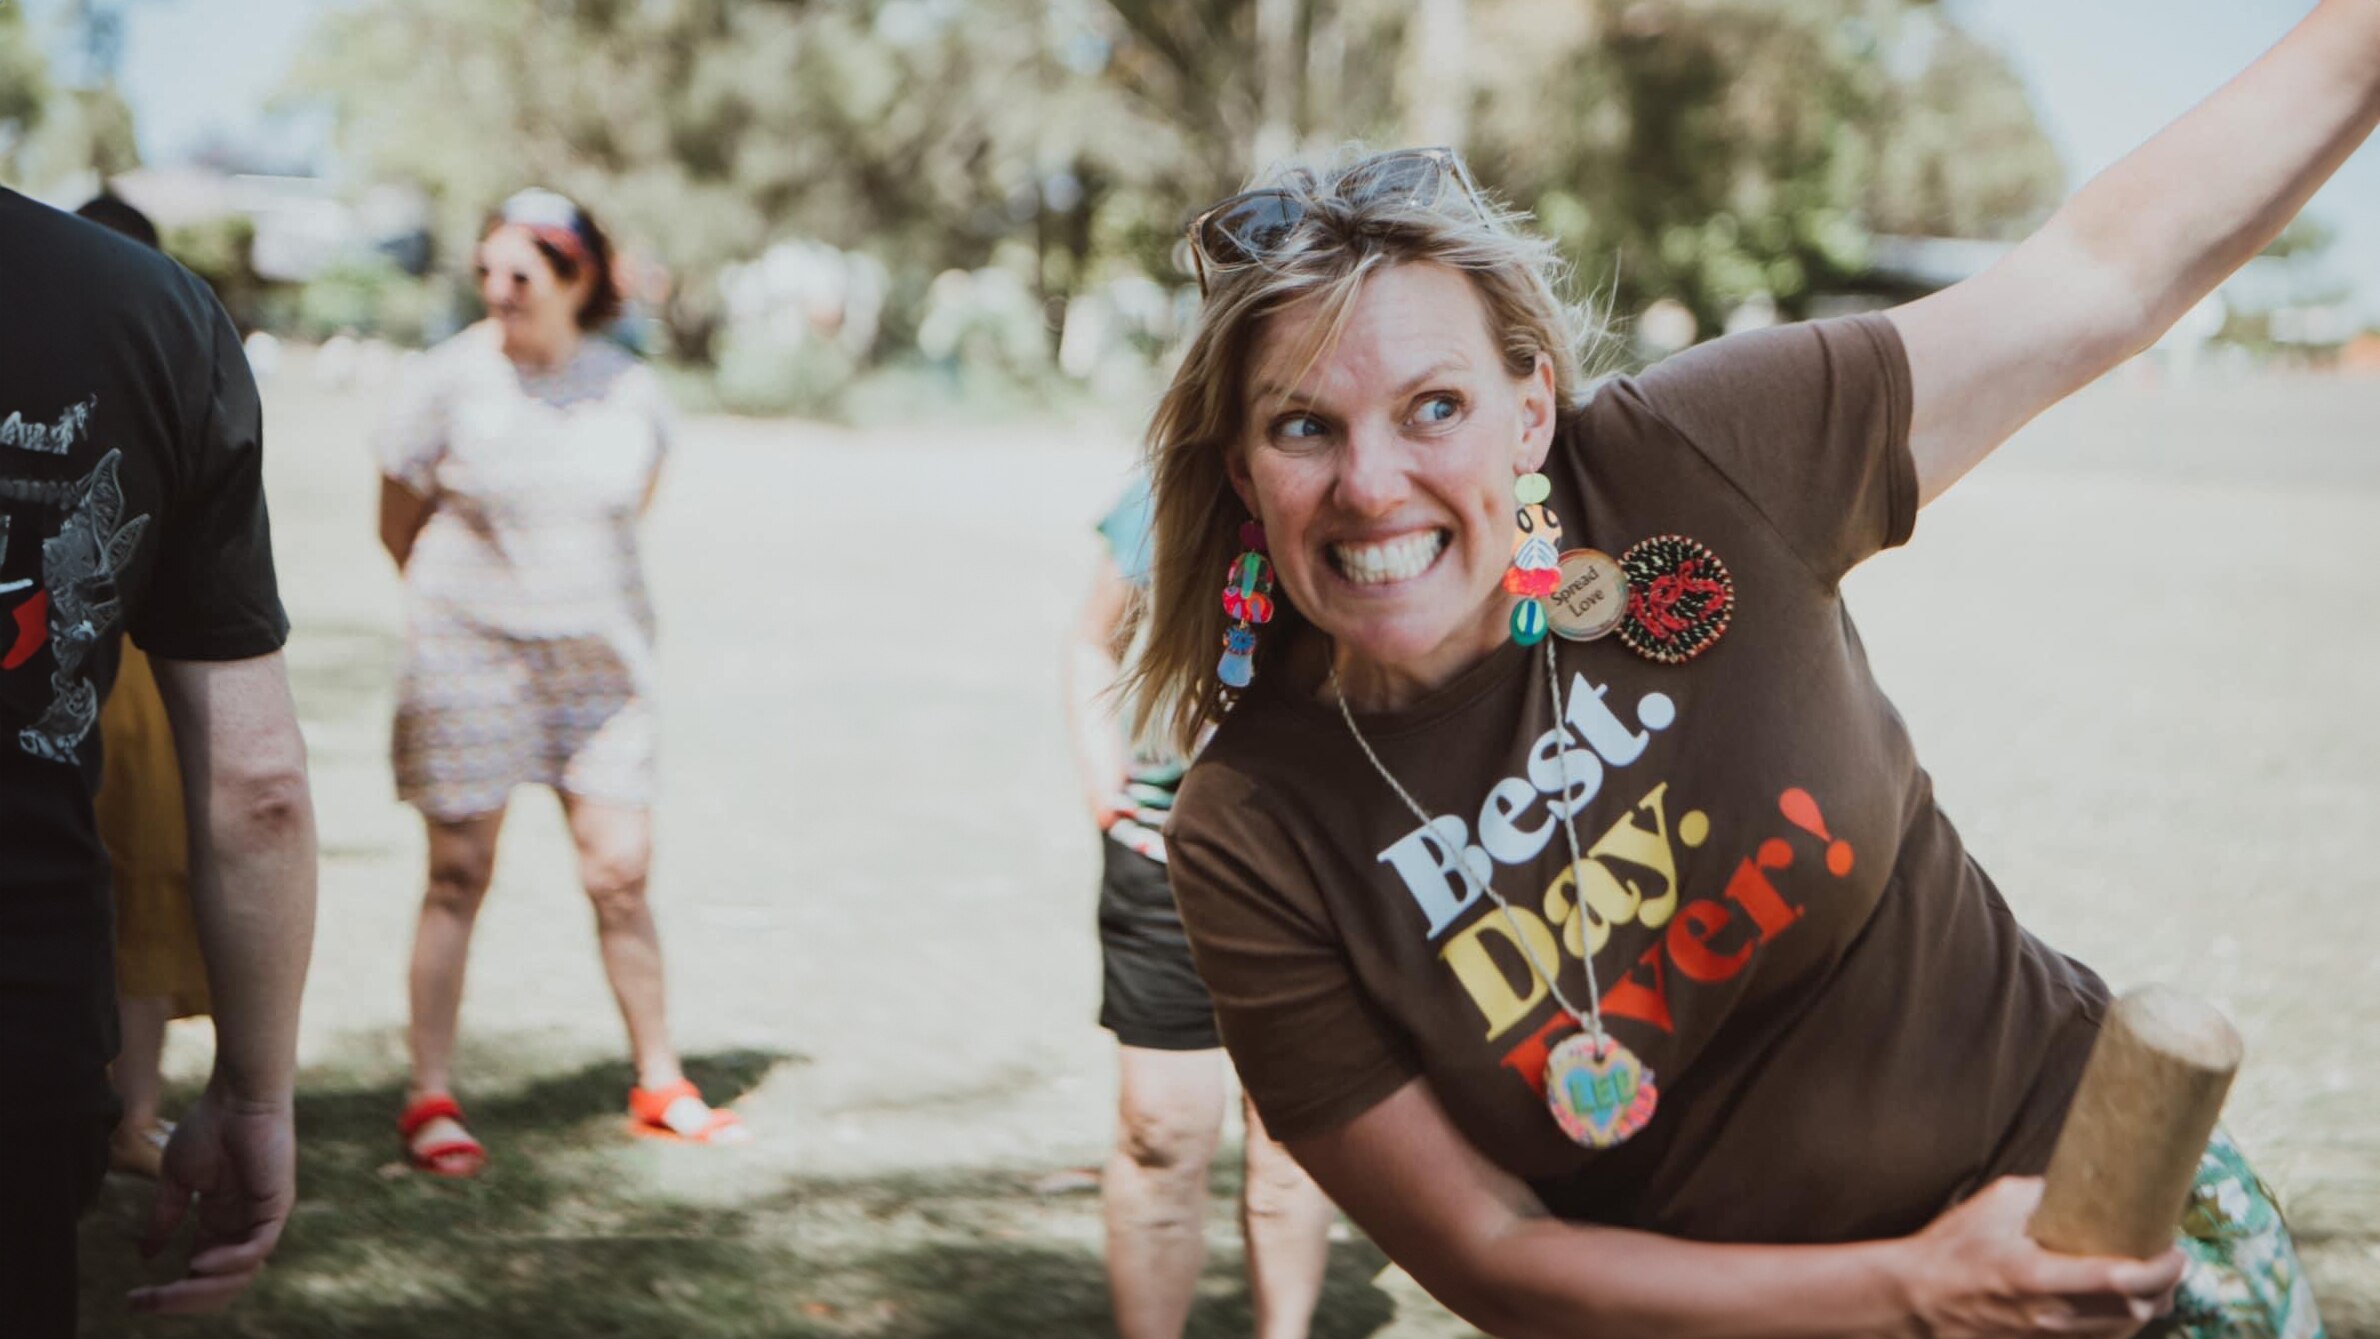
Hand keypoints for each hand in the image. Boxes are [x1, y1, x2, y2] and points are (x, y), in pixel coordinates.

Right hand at [129, 1082, 297, 1314]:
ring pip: (241, 1275)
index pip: (200, 1274)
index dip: (170, 1293)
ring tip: (170, 1291)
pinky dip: (229, 1262)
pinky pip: (258, 1249)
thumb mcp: (177, 1180)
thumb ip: (165, 1217)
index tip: (133, 1300)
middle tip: (147, 1303)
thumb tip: (147, 1256)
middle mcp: (242, 1226)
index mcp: (220, 1223)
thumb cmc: (209, 1127)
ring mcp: (261, 1218)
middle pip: (221, 1284)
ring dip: (203, 1289)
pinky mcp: (276, 1206)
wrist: (235, 1097)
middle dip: (183, 1300)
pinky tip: (197, 1262)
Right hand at [1900, 1177, 2185, 1337]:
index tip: (2175, 1249)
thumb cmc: (1952, 1249)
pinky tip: (2122, 1302)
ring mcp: (2049, 1338)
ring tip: (2154, 1279)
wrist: (1918, 1299)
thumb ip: (2043, 1194)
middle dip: (2164, 1288)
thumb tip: (2080, 1181)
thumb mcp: (1995, 1205)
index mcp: (2037, 1277)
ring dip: (2148, 1308)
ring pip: (2123, 1333)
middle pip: (2134, 1313)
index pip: (2119, 1280)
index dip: (2159, 1268)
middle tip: (2171, 1259)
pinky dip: (2122, 1322)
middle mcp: (2051, 1316)